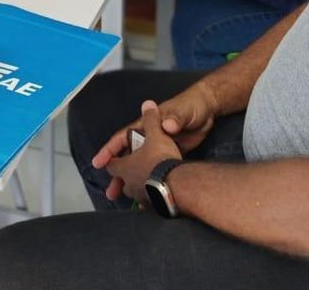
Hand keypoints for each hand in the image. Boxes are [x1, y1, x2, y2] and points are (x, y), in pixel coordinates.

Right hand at [92, 82, 219, 201]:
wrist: (209, 112)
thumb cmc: (191, 107)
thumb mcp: (181, 111)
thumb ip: (174, 118)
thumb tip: (167, 125)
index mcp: (145, 127)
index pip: (122, 138)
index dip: (109, 151)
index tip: (98, 163)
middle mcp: (148, 139)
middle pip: (128, 158)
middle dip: (117, 175)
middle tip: (110, 192)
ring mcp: (158, 150)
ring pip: (139, 168)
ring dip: (130, 183)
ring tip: (124, 200)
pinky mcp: (169, 158)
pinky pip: (153, 173)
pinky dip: (148, 184)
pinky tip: (146, 198)